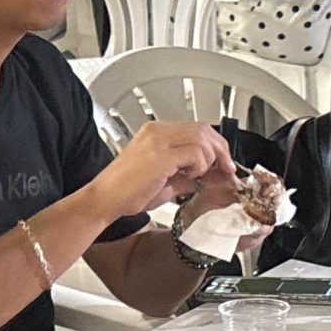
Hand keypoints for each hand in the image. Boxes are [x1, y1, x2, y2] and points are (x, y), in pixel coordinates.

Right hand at [94, 121, 234, 219]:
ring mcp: (158, 140)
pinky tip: (190, 176)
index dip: (216, 146)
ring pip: (202, 138)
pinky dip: (200, 165)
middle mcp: (158, 131)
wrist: (104, 200)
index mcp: (157, 133)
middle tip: (227, 170)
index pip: (197, 129)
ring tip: (199, 175)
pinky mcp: (161, 154)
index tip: (225, 164)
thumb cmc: (127, 193)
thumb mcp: (166, 182)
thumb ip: (189, 175)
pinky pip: (195, 152)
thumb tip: (211, 177)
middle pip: (204, 129)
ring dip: (210, 160)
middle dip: (221, 151)